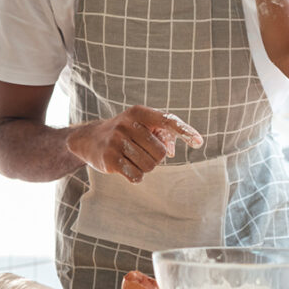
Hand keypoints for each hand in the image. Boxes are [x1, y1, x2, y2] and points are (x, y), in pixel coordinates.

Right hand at [66, 106, 202, 182]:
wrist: (88, 139)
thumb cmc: (125, 131)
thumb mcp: (142, 124)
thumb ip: (163, 133)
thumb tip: (172, 151)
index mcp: (138, 113)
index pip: (167, 121)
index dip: (185, 131)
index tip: (199, 142)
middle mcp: (127, 124)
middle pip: (160, 152)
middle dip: (156, 157)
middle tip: (142, 152)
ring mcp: (116, 142)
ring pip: (150, 166)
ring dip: (145, 167)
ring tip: (133, 158)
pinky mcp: (109, 160)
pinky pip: (136, 176)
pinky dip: (136, 176)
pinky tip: (126, 167)